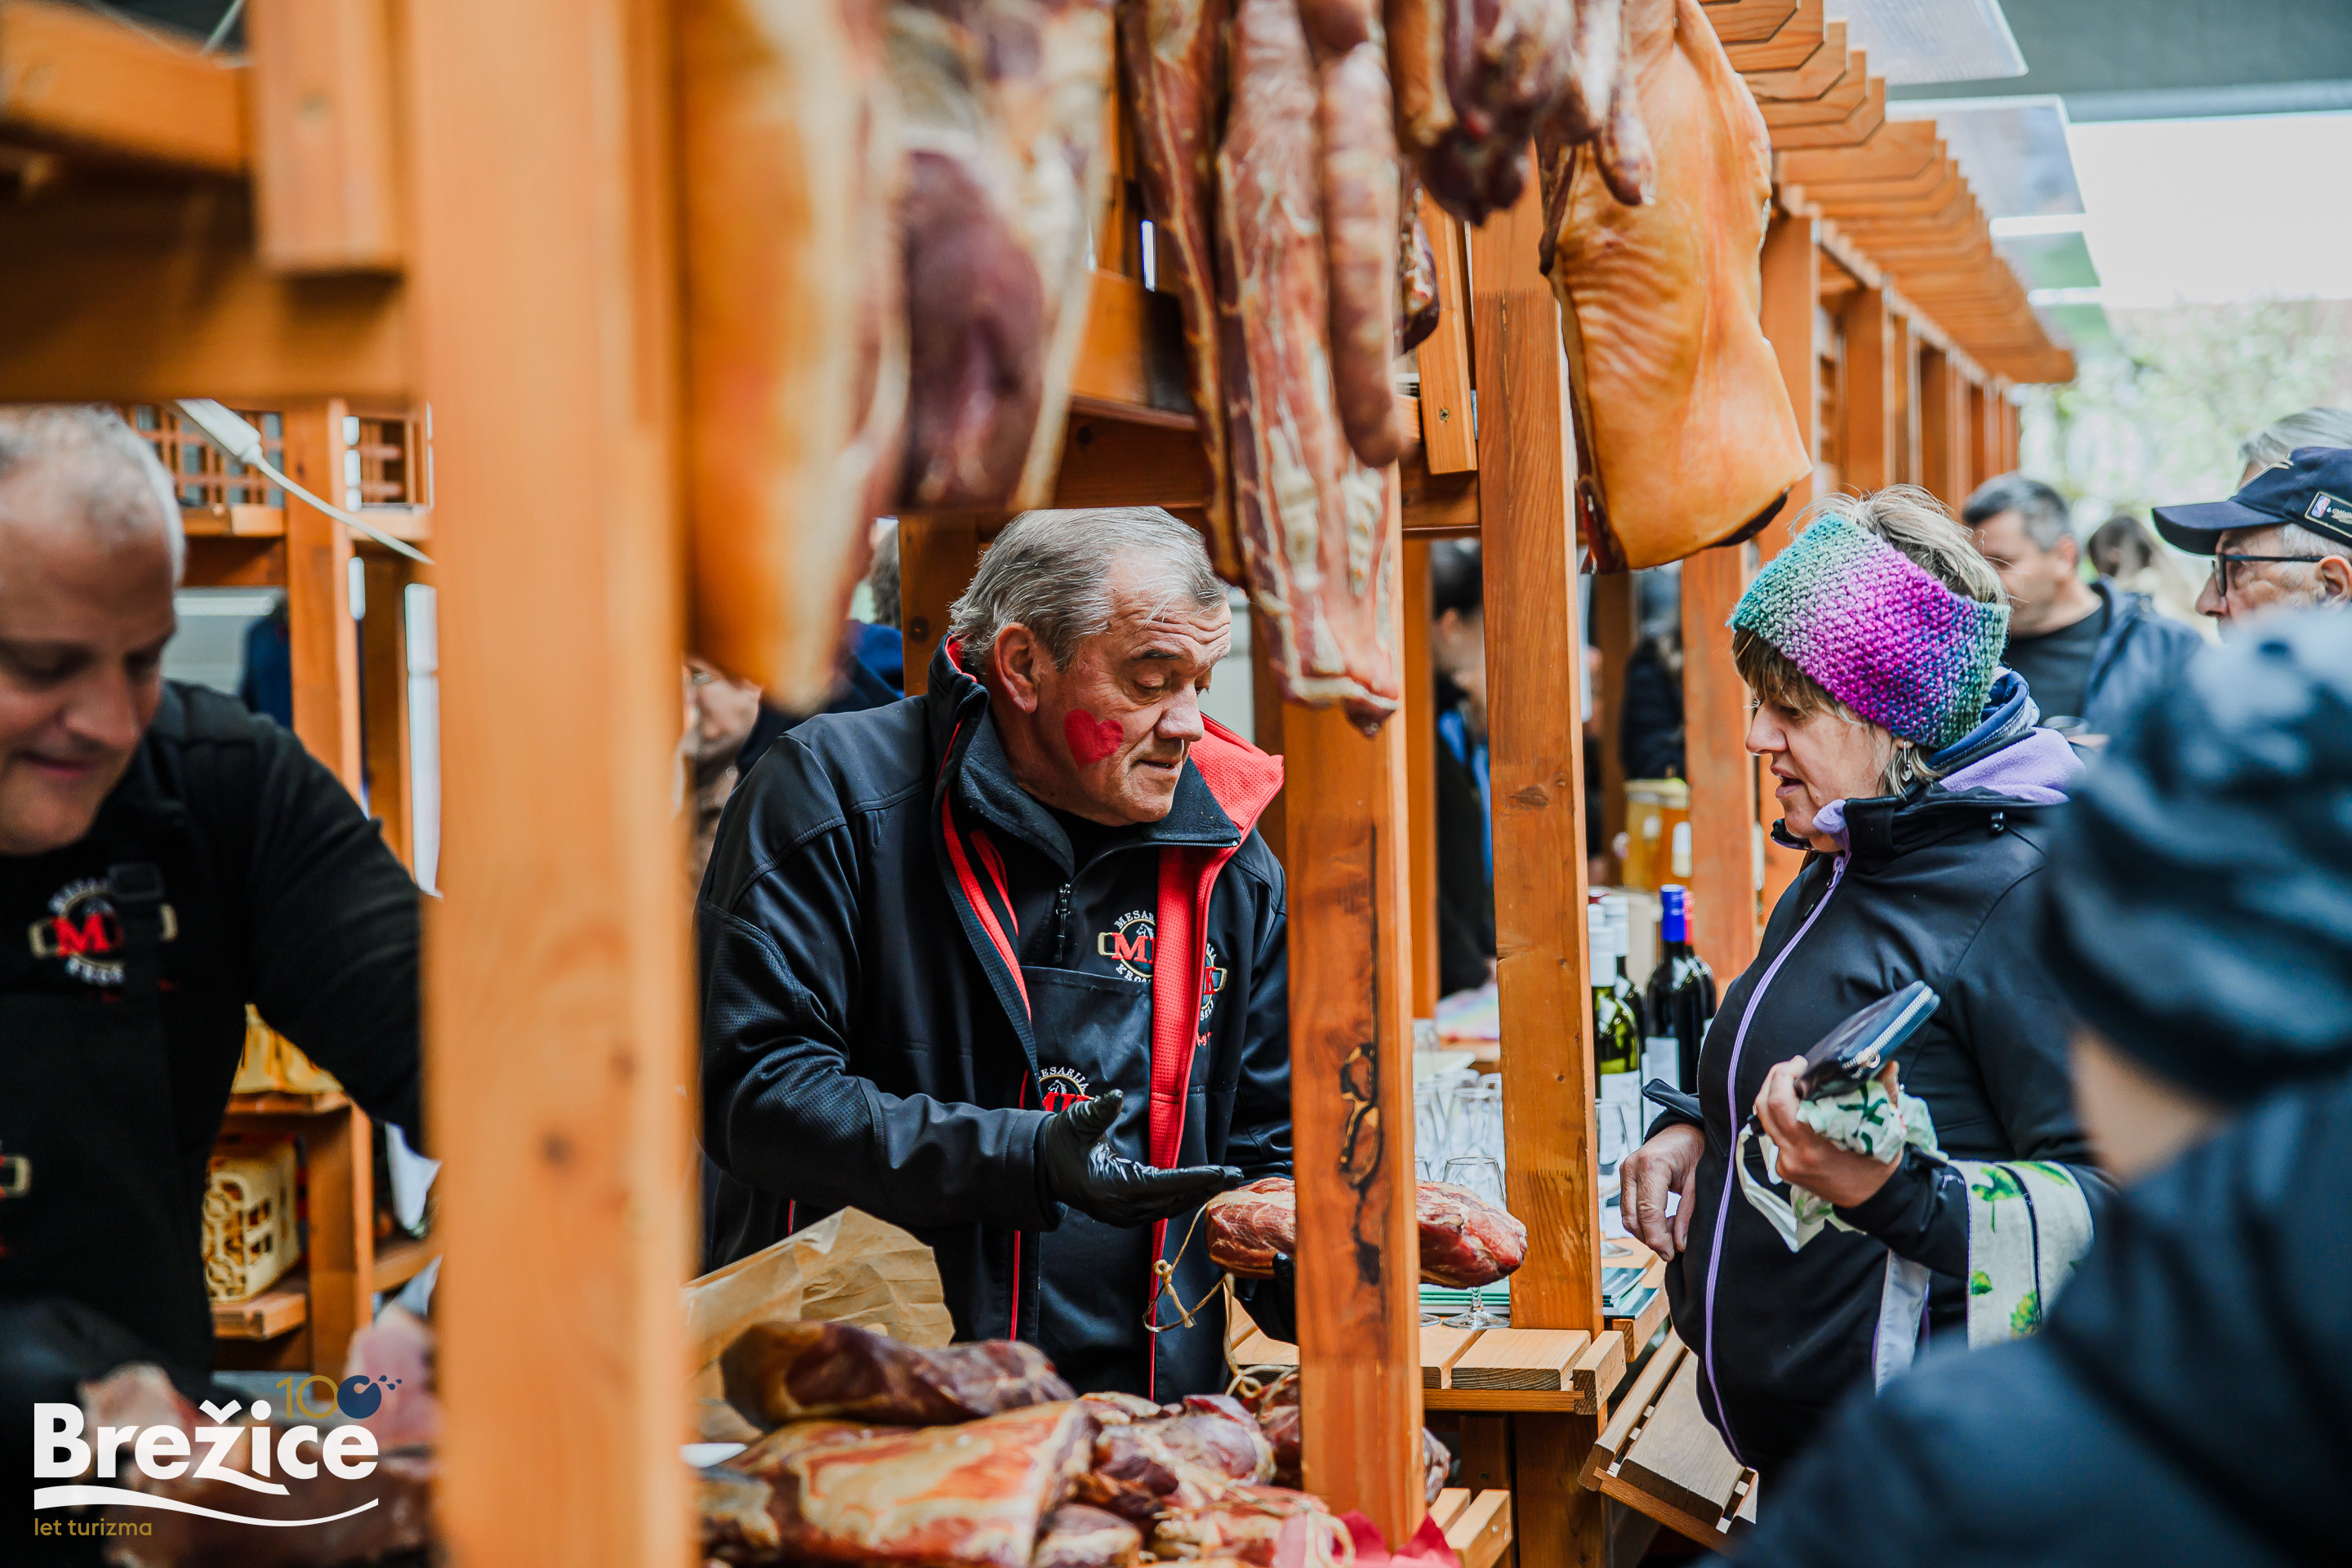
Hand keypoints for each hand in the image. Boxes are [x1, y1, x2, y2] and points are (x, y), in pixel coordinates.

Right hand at [1038, 1089, 1242, 1226]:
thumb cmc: (1060, 1142)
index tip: (1220, 1173)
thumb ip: (1098, 1111)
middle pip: (1172, 1200)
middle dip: (1205, 1187)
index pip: (1163, 1185)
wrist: (1042, 1166)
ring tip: (1223, 1180)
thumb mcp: (1077, 1122)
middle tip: (1234, 1174)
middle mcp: (1120, 1208)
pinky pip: (1161, 1209)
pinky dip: (1182, 1198)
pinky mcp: (1125, 1214)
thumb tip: (1115, 1096)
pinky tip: (1200, 1189)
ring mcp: (1122, 1215)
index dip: (1194, 1179)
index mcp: (1111, 1187)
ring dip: (1197, 1194)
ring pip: (1169, 1208)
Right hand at [1620, 1123, 1704, 1259]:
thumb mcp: (1699, 1182)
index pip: (1647, 1212)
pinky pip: (1630, 1209)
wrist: (1686, 1130)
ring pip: (1628, 1216)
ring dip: (1648, 1231)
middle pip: (1632, 1217)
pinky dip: (1644, 1222)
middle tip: (1674, 1249)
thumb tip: (1678, 1245)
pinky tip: (1665, 1221)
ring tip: (1674, 1230)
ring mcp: (1625, 1171)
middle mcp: (1631, 1167)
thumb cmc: (1696, 1149)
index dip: (1658, 1238)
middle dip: (1651, 1238)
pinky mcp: (1626, 1178)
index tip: (1670, 1254)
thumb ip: (1688, 1214)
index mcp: (1651, 1164)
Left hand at [1753, 1058, 1902, 1208]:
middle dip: (1774, 1079)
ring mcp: (1785, 1163)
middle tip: (1793, 1068)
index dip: (1783, 1076)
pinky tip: (1797, 1108)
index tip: (1801, 1063)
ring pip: (1764, 1120)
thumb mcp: (1887, 1127)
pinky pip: (1773, 1134)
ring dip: (1774, 1095)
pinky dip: (1780, 1117)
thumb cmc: (1880, 1163)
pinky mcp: (1783, 1167)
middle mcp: (1793, 1155)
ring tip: (1794, 1083)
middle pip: (1764, 1107)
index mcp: (1813, 1145)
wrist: (1874, 1199)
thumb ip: (1885, 1093)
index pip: (1780, 1103)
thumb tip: (1888, 1063)